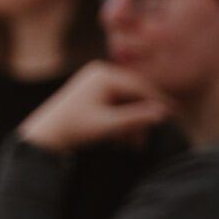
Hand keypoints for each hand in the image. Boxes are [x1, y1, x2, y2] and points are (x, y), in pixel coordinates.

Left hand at [19, 62, 169, 152]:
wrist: (44, 137)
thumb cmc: (74, 130)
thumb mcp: (108, 126)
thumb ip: (135, 119)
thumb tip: (162, 113)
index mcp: (103, 75)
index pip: (138, 87)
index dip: (157, 102)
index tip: (173, 114)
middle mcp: (99, 74)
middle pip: (132, 95)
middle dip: (142, 117)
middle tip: (153, 135)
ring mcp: (94, 83)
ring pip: (124, 103)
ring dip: (131, 123)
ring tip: (136, 145)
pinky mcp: (91, 95)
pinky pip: (113, 106)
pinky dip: (120, 122)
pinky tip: (124, 141)